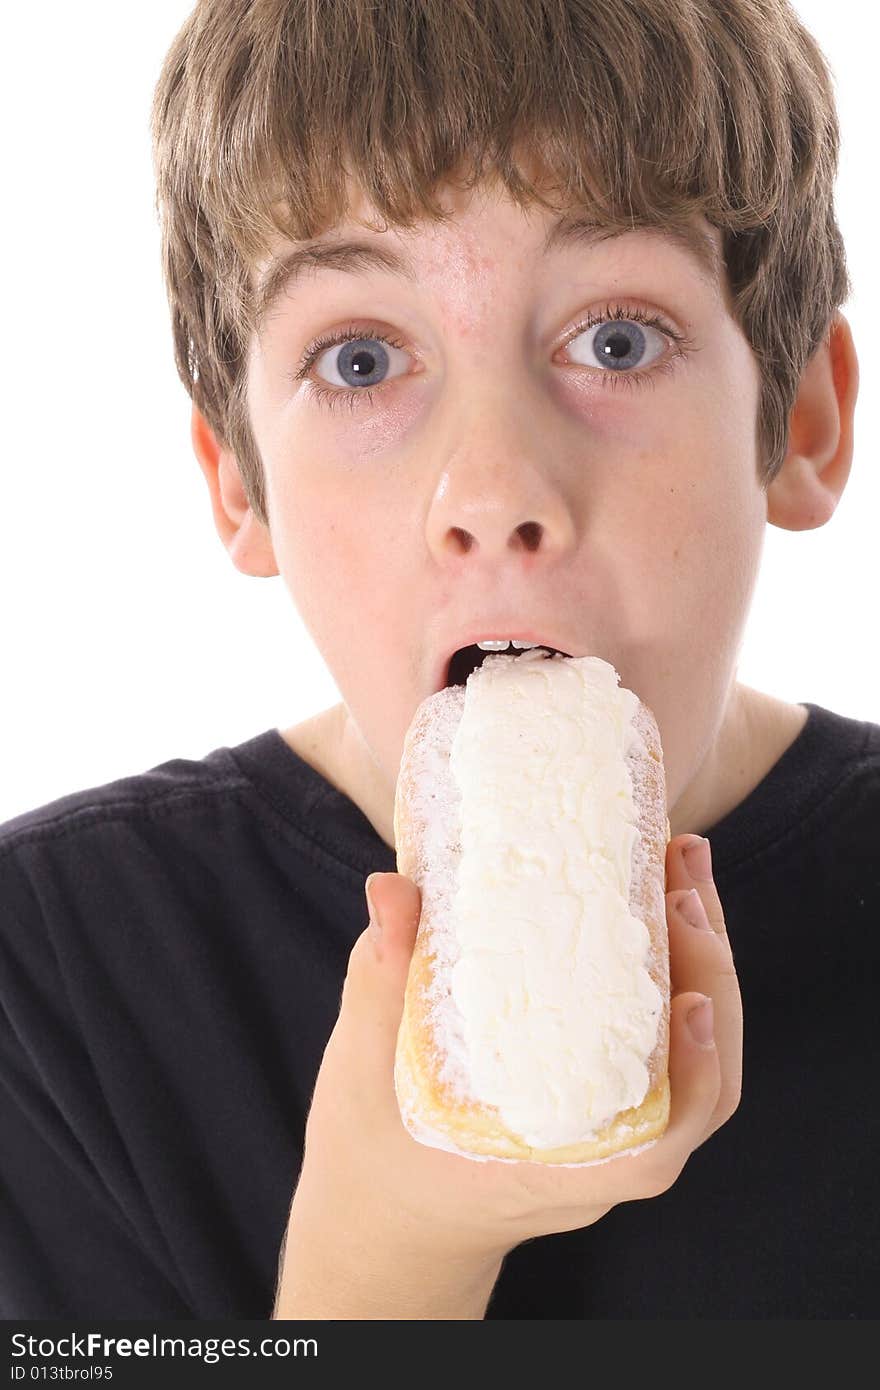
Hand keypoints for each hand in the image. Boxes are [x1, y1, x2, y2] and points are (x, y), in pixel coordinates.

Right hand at [274, 834, 741, 1315]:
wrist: (391, 1213)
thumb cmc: (376, 1149)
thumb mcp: (363, 1067)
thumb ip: (380, 978)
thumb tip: (391, 890)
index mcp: (549, 1172)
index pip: (652, 1145)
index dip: (689, 1078)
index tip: (691, 1002)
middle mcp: (603, 1159)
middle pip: (699, 1086)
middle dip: (708, 974)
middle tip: (683, 883)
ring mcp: (619, 1132)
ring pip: (699, 1062)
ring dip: (707, 963)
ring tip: (686, 868)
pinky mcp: (616, 1099)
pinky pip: (674, 1047)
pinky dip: (682, 974)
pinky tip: (665, 901)